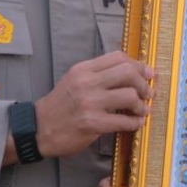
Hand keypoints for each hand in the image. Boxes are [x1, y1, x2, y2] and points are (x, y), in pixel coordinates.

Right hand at [33, 51, 152, 157]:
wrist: (38, 128)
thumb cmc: (60, 105)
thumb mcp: (74, 80)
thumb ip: (98, 74)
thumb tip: (130, 72)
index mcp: (84, 69)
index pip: (118, 57)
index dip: (138, 65)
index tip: (147, 73)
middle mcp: (87, 82)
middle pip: (128, 72)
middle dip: (144, 83)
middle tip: (148, 92)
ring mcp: (90, 103)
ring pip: (129, 95)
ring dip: (142, 105)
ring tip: (142, 110)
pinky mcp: (92, 123)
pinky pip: (123, 121)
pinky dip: (135, 122)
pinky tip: (136, 123)